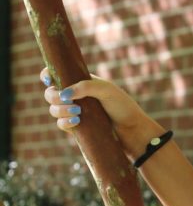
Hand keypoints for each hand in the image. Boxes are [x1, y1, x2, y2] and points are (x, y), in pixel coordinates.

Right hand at [42, 69, 158, 158]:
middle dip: (54, 96)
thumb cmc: (122, 106)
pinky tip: (76, 121)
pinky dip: (64, 122)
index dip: (47, 75)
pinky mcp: (77, 128)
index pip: (57, 75)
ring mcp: (74, 112)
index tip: (49, 80)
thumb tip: (65, 93)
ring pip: (54, 109)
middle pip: (50, 93)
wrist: (132, 130)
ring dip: (60, 110)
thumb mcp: (107, 90)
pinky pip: (61, 124)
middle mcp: (75, 96)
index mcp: (80, 82)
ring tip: (78, 112)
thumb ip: (86, 86)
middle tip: (67, 99)